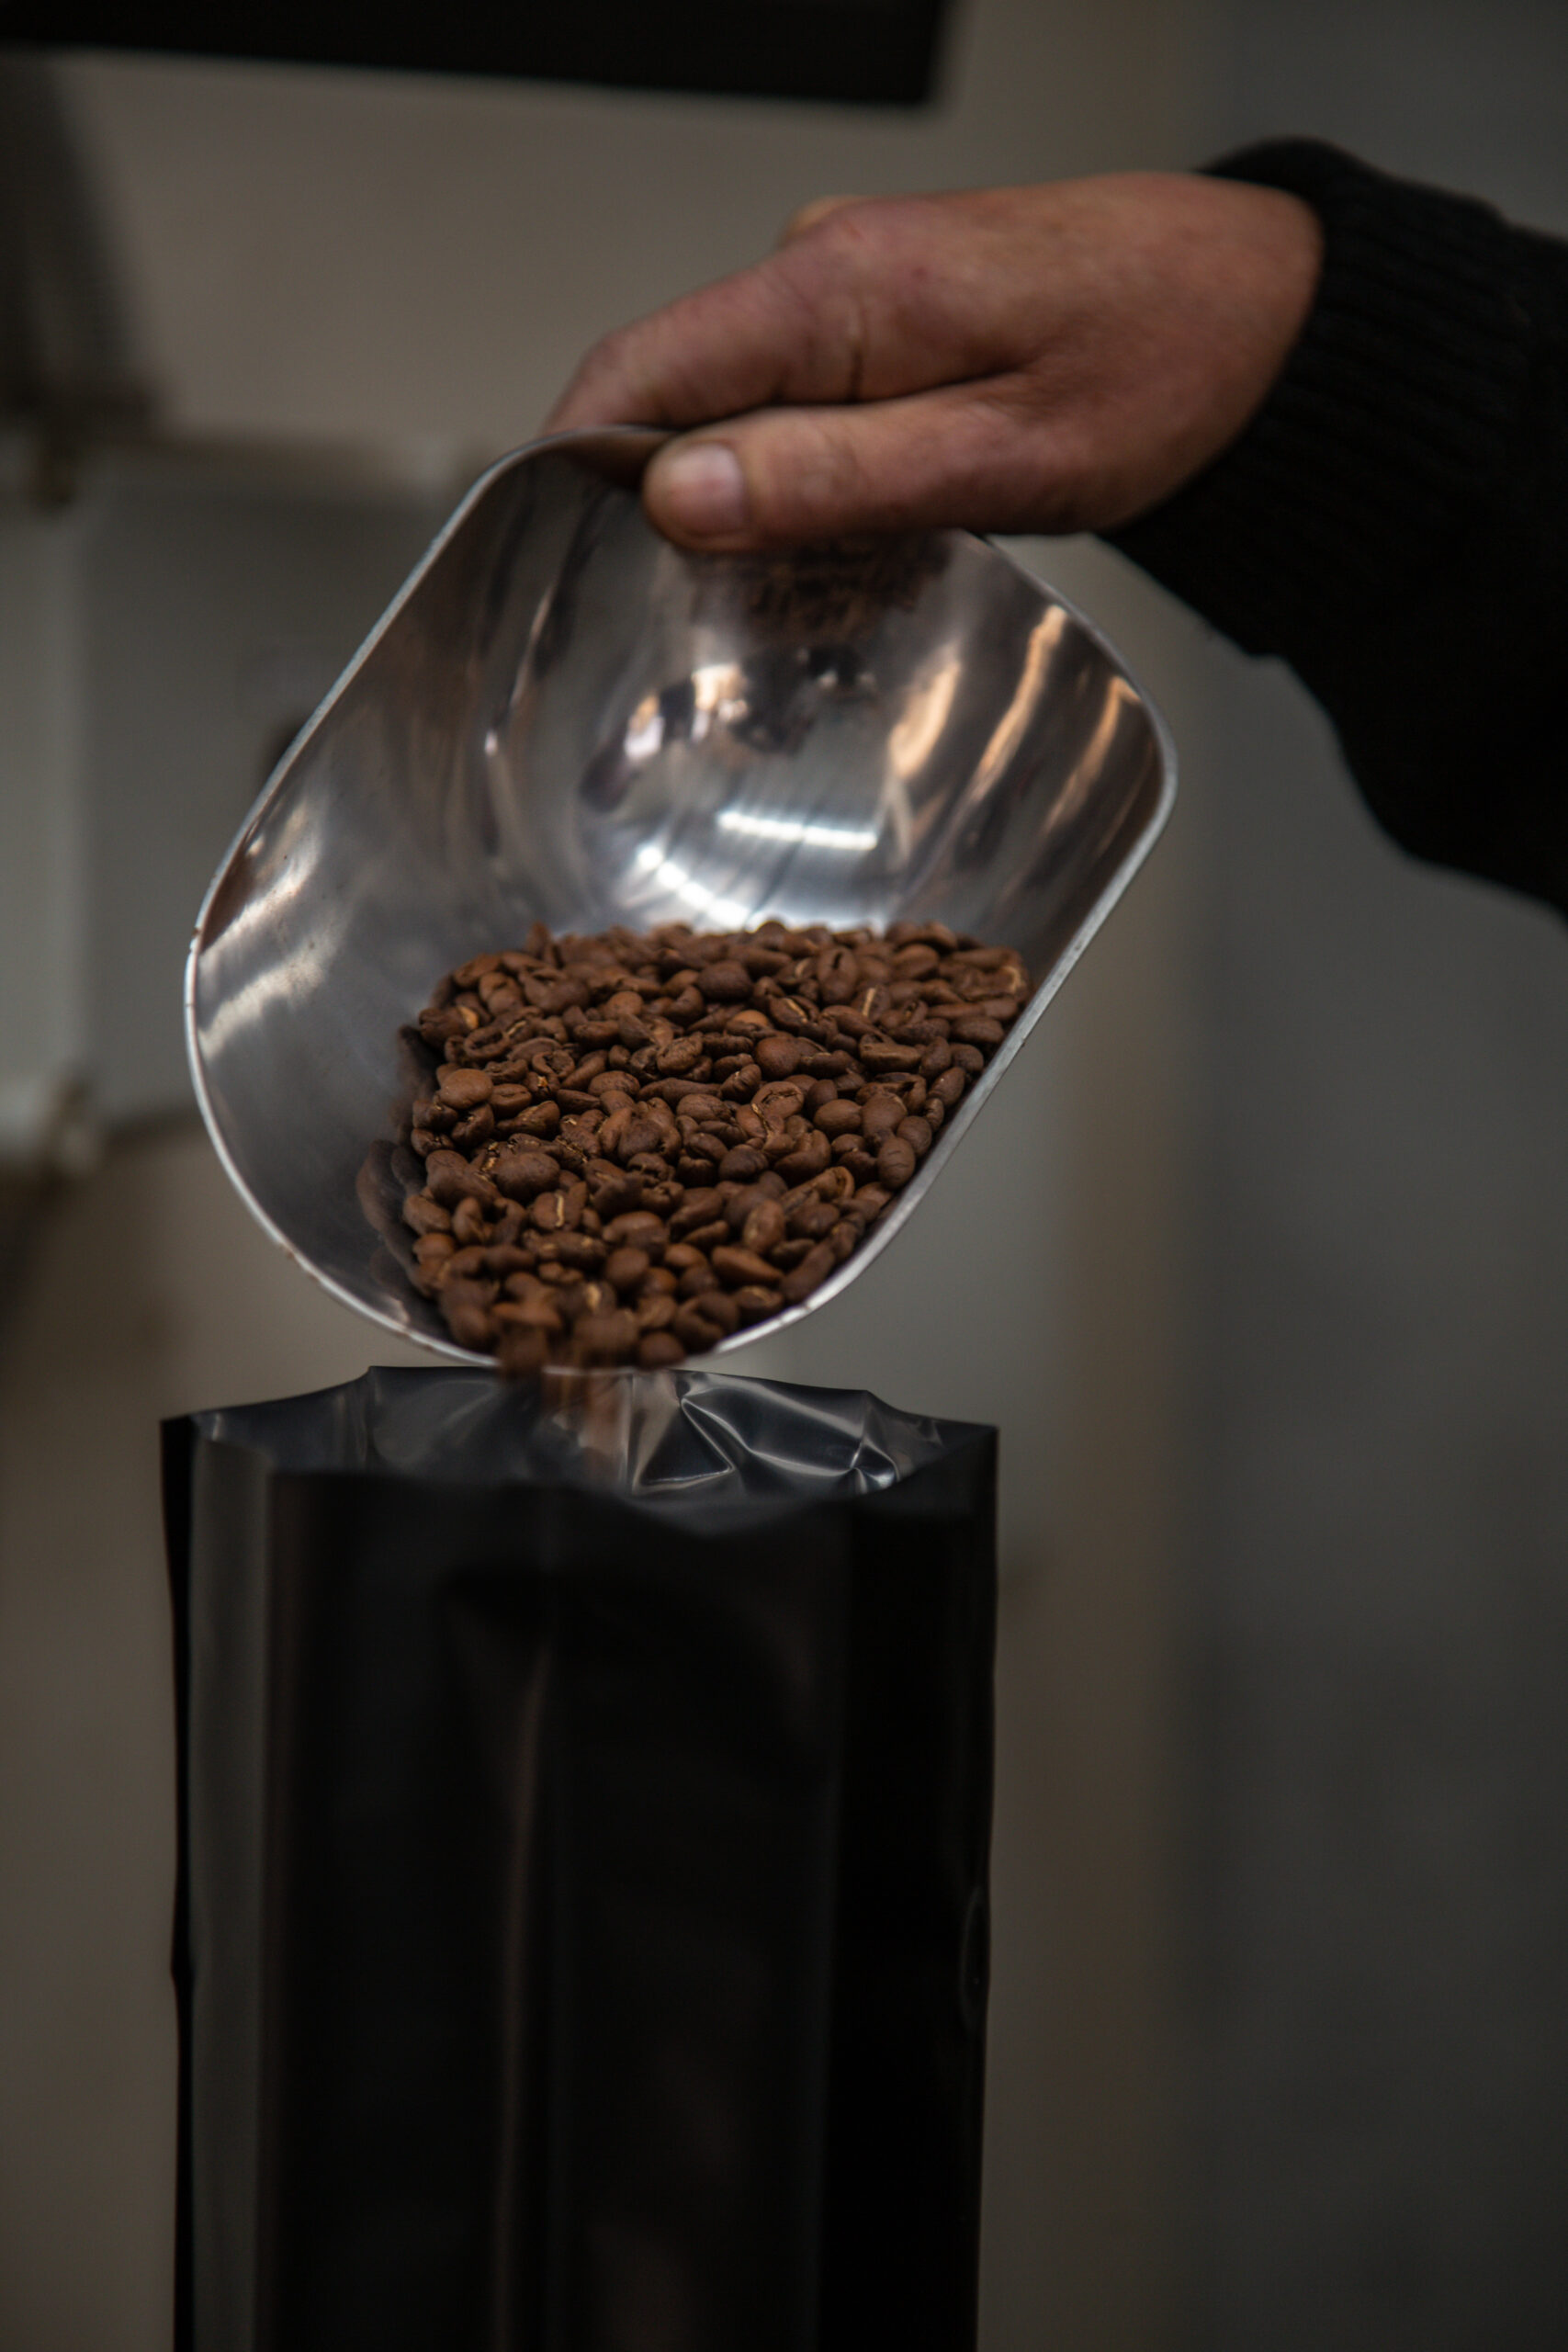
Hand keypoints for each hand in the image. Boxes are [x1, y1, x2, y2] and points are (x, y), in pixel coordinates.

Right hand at [544, 173, 1320, 548]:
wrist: (1267, 319)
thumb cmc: (1163, 370)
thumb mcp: (1000, 457)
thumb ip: (835, 474)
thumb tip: (679, 491)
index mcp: (839, 287)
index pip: (641, 368)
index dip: (576, 467)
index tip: (550, 562)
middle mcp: (829, 267)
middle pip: (675, 392)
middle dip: (657, 508)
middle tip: (670, 623)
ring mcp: (856, 290)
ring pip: (735, 405)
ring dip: (731, 503)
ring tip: (756, 603)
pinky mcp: (888, 322)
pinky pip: (795, 400)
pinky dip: (789, 477)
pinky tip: (822, 547)